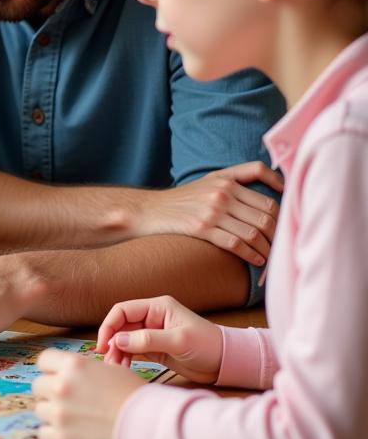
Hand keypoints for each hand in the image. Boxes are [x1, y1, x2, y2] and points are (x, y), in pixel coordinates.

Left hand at [33, 350, 143, 438]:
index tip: (59, 377)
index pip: (43, 361)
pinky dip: (54, 434)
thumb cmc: (133, 394)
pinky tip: (70, 432)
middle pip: (38, 386)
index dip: (51, 369)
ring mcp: (60, 413)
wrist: (148, 423)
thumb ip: (83, 369)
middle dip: (51, 392)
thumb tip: (70, 372)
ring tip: (74, 418)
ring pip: (40, 410)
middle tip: (69, 400)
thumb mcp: (108, 369)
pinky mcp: (62, 438)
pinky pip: (43, 433)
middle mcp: (61, 386)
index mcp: (73, 365)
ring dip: (53, 413)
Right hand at [96, 295, 223, 383]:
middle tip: (107, 360)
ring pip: (124, 340)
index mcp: (157, 308)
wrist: (226, 363)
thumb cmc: (208, 345)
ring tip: (115, 368)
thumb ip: (147, 340)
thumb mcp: (178, 341)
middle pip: (121, 326)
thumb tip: (118, 341)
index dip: (109, 325)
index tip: (104, 344)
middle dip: (111, 342)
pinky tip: (124, 369)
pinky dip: (125, 359)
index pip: (123, 310)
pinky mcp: (154, 349)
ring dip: (117, 352)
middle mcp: (152, 318)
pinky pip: (132, 351)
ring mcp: (152, 334)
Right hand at [138, 162, 282, 264]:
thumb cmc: (183, 198)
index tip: (288, 225)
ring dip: (267, 250)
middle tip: (281, 248)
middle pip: (266, 217)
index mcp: (227, 181)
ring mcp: (212, 211)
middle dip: (278, 236)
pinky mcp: (201, 228)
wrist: (149, 210)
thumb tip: (277, 185)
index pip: (268, 198)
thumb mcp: (210, 179)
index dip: (283, 216)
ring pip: (254, 233)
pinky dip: (251, 255)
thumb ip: (239, 177)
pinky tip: (257, 261)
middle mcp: (222, 194)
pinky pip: (236, 244)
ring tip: (270, 258)